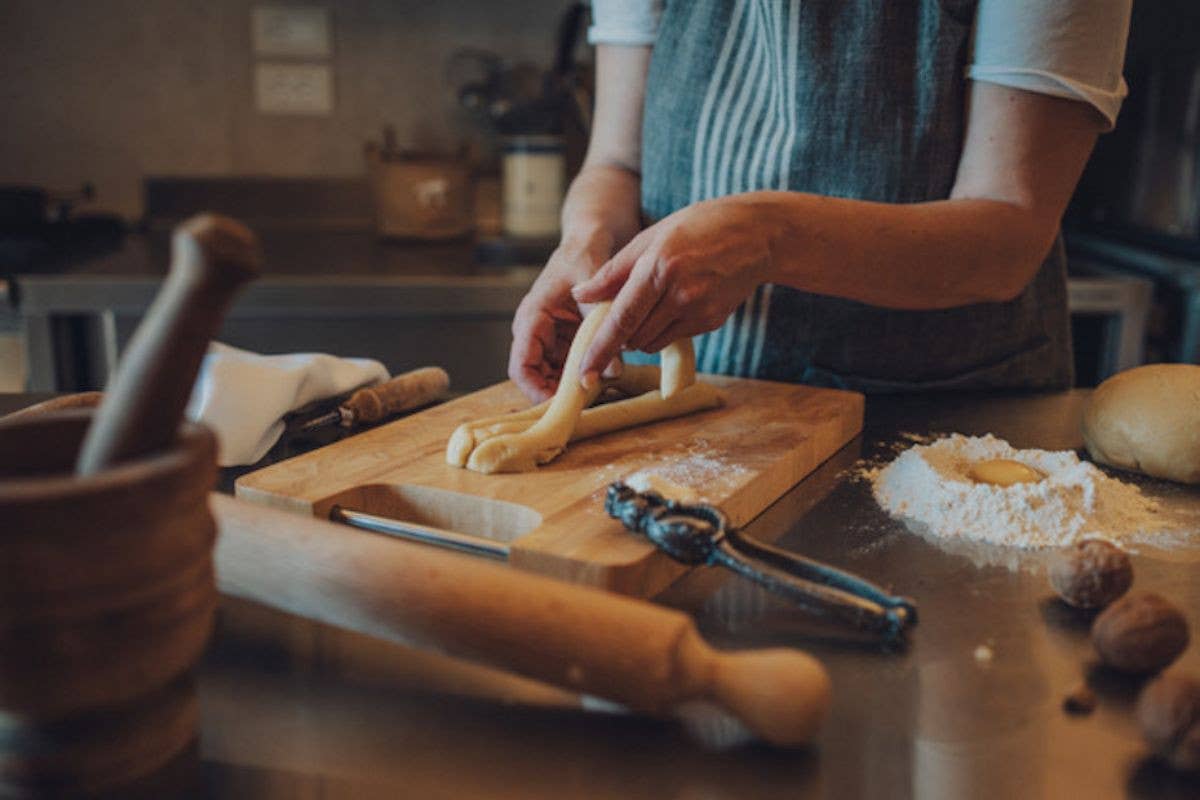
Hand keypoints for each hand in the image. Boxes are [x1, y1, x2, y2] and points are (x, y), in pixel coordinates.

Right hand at [507, 164, 641, 401]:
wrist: (595, 235)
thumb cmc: (586, 248)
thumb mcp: (591, 276)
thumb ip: (599, 317)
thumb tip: (613, 366)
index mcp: (533, 317)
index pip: (521, 366)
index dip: (536, 391)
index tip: (560, 406)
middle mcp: (539, 332)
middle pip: (539, 378)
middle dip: (560, 394)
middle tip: (589, 405)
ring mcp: (557, 338)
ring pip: (559, 377)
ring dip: (578, 386)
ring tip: (604, 391)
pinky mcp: (575, 338)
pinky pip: (579, 365)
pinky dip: (592, 372)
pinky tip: (612, 374)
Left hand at [571, 194, 776, 385]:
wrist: (757, 236)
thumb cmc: (697, 228)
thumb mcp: (650, 238)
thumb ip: (612, 272)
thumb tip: (580, 295)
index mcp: (658, 267)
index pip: (621, 319)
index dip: (599, 349)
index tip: (583, 374)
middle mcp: (679, 293)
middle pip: (633, 337)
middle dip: (618, 335)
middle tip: (620, 314)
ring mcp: (699, 311)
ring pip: (651, 342)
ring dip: (639, 334)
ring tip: (652, 302)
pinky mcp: (711, 322)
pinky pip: (673, 338)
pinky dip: (664, 328)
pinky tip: (677, 301)